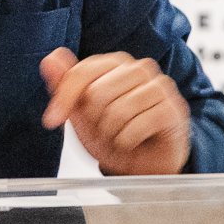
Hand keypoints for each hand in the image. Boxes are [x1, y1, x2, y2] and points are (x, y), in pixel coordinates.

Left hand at [39, 47, 190, 175]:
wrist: (144, 165)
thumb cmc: (115, 134)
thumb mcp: (81, 113)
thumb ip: (65, 85)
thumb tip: (50, 58)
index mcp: (116, 63)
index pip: (81, 73)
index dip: (64, 99)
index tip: (53, 119)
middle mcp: (140, 68)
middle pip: (97, 94)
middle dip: (95, 121)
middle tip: (105, 129)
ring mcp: (160, 86)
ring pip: (118, 111)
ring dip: (112, 134)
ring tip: (119, 135)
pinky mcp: (173, 109)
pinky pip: (137, 126)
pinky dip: (127, 142)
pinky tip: (134, 142)